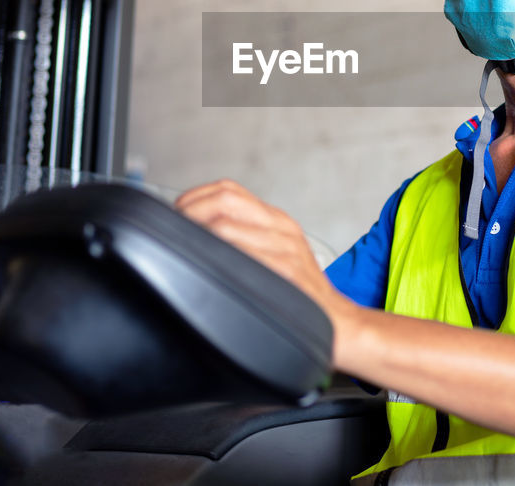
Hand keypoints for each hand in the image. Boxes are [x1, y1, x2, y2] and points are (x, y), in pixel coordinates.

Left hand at [174, 179, 353, 340]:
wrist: (339, 324)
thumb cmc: (300, 297)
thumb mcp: (278, 255)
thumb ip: (246, 240)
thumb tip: (199, 235)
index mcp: (277, 220)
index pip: (228, 189)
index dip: (194, 198)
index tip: (176, 215)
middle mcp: (282, 228)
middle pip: (224, 199)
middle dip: (190, 213)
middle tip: (175, 232)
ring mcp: (286, 248)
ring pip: (226, 226)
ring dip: (197, 237)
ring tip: (186, 252)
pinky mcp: (287, 272)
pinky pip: (243, 255)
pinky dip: (218, 257)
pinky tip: (209, 269)